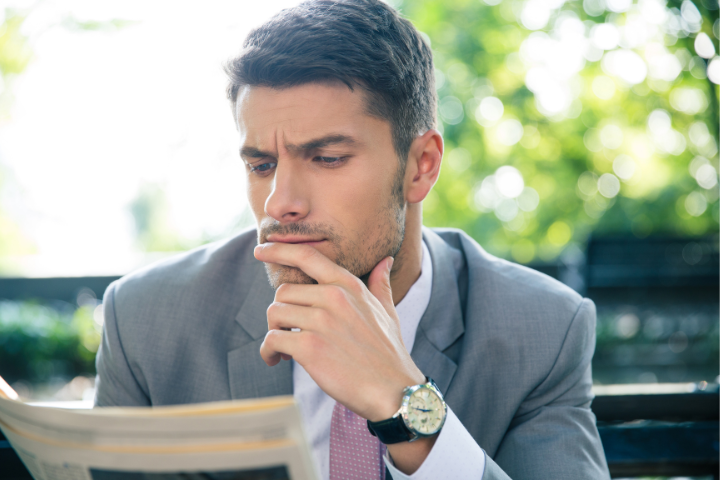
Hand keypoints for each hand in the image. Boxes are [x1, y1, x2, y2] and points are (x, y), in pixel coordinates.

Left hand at [254, 242, 424, 420]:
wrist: (393, 389)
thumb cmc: (389, 352)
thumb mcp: (387, 311)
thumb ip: (380, 283)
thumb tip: (385, 260)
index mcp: (349, 285)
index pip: (307, 256)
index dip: (279, 250)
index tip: (261, 251)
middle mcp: (334, 297)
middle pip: (283, 292)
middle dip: (281, 313)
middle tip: (288, 332)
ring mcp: (321, 322)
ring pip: (275, 314)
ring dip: (274, 332)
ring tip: (286, 349)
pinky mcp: (310, 347)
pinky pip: (272, 340)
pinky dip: (268, 352)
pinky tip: (276, 360)